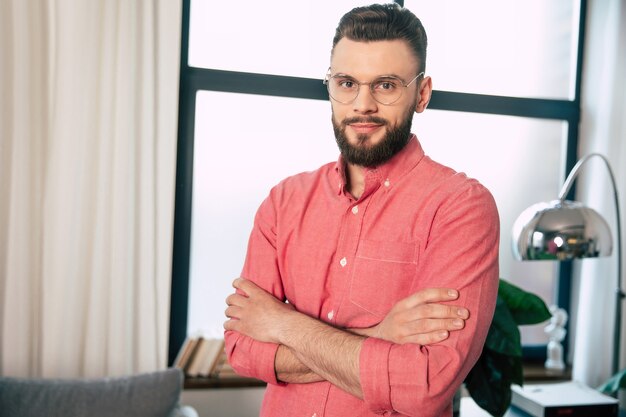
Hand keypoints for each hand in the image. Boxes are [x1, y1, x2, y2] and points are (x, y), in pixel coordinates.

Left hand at [224, 277, 294, 343]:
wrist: (286, 327)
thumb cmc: (288, 316)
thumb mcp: (283, 303)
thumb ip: (279, 302)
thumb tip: (287, 304)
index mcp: (259, 294)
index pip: (242, 283)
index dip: (236, 283)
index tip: (234, 284)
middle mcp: (250, 303)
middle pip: (231, 298)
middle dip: (230, 301)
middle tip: (231, 303)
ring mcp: (245, 315)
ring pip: (228, 311)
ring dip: (228, 312)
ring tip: (230, 315)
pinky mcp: (244, 327)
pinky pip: (229, 324)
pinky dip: (227, 325)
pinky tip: (229, 326)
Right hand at [351, 288, 468, 344]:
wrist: (376, 338)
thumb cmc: (398, 321)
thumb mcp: (404, 309)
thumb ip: (420, 304)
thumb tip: (448, 298)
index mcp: (403, 304)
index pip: (423, 295)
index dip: (440, 293)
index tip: (456, 294)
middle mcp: (401, 316)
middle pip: (427, 310)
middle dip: (448, 310)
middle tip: (464, 312)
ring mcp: (401, 330)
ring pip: (425, 325)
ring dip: (444, 323)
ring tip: (460, 323)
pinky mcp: (402, 343)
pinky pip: (420, 339)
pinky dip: (433, 336)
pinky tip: (445, 334)